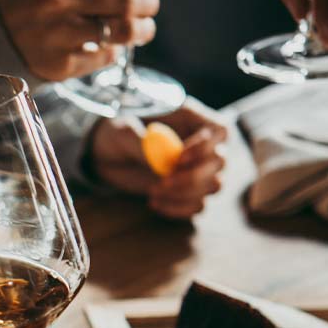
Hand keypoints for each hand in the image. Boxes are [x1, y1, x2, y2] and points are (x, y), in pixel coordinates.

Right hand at [0, 0, 186, 81]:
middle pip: (128, 0)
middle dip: (150, 3)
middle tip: (150, 5)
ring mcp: (57, 34)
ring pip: (122, 33)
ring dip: (142, 31)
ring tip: (142, 29)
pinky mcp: (58, 64)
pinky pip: (105, 57)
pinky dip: (114, 51)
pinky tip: (109, 45)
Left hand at [90, 98, 228, 218]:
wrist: (106, 156)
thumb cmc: (117, 133)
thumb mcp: (121, 132)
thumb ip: (140, 141)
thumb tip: (161, 158)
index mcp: (192, 119)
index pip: (220, 131)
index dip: (205, 147)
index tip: (178, 159)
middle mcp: (202, 144)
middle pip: (220, 162)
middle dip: (193, 176)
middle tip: (162, 182)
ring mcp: (198, 169)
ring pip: (214, 186)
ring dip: (185, 194)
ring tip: (152, 191)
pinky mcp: (189, 191)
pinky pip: (199, 205)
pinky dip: (178, 208)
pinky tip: (154, 203)